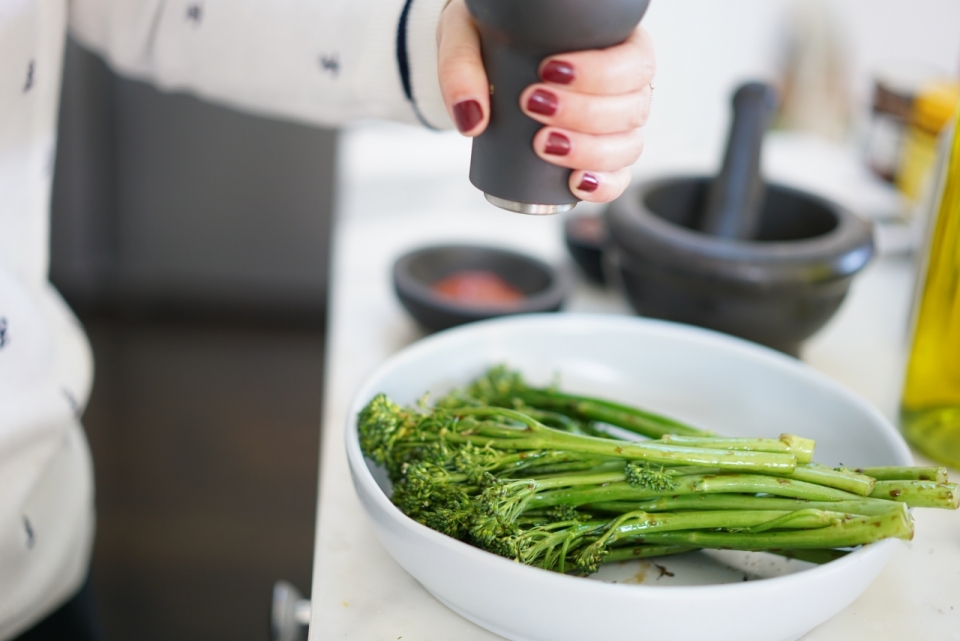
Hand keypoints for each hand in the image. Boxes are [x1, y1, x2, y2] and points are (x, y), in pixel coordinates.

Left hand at [437, 0, 655, 202]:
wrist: (478, 60)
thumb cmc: (486, 36)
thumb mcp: (466, 35)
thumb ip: (462, 68)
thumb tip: (473, 119)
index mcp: (612, 42)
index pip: (632, 60)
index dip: (602, 72)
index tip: (549, 71)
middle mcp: (622, 84)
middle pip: (632, 107)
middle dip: (584, 113)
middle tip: (533, 105)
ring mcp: (613, 124)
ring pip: (627, 145)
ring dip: (589, 150)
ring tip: (542, 144)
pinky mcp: (598, 156)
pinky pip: (617, 177)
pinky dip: (602, 185)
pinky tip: (575, 183)